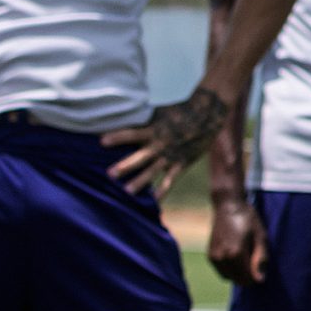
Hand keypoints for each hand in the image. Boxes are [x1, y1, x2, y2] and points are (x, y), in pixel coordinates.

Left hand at [102, 87, 228, 196]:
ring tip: (126, 191)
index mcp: (154, 129)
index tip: (101, 142)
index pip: (132, 133)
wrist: (209, 113)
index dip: (117, 137)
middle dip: (125, 166)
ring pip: (153, 171)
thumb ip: (144, 120)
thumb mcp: (161, 112)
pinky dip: (163, 189)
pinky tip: (154, 200)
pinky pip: (171, 179)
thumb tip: (123, 115)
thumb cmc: (181, 110)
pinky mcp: (182, 162)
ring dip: (140, 181)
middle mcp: (161, 143)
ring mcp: (172, 154)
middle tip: (109, 174)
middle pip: (140, 156)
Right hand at [207, 195, 269, 285]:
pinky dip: (230, 269)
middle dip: (248, 275)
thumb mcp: (260, 237)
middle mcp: (222, 258)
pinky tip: (236, 255)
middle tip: (253, 257)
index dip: (257, 276)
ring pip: (229, 278)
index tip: (260, 263)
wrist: (228, 206)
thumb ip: (260, 259)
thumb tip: (260, 280)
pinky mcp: (210, 256)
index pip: (247, 279)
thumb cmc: (248, 220)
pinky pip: (222, 271)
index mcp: (235, 254)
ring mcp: (214, 257)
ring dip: (238, 273)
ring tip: (245, 254)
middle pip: (238, 280)